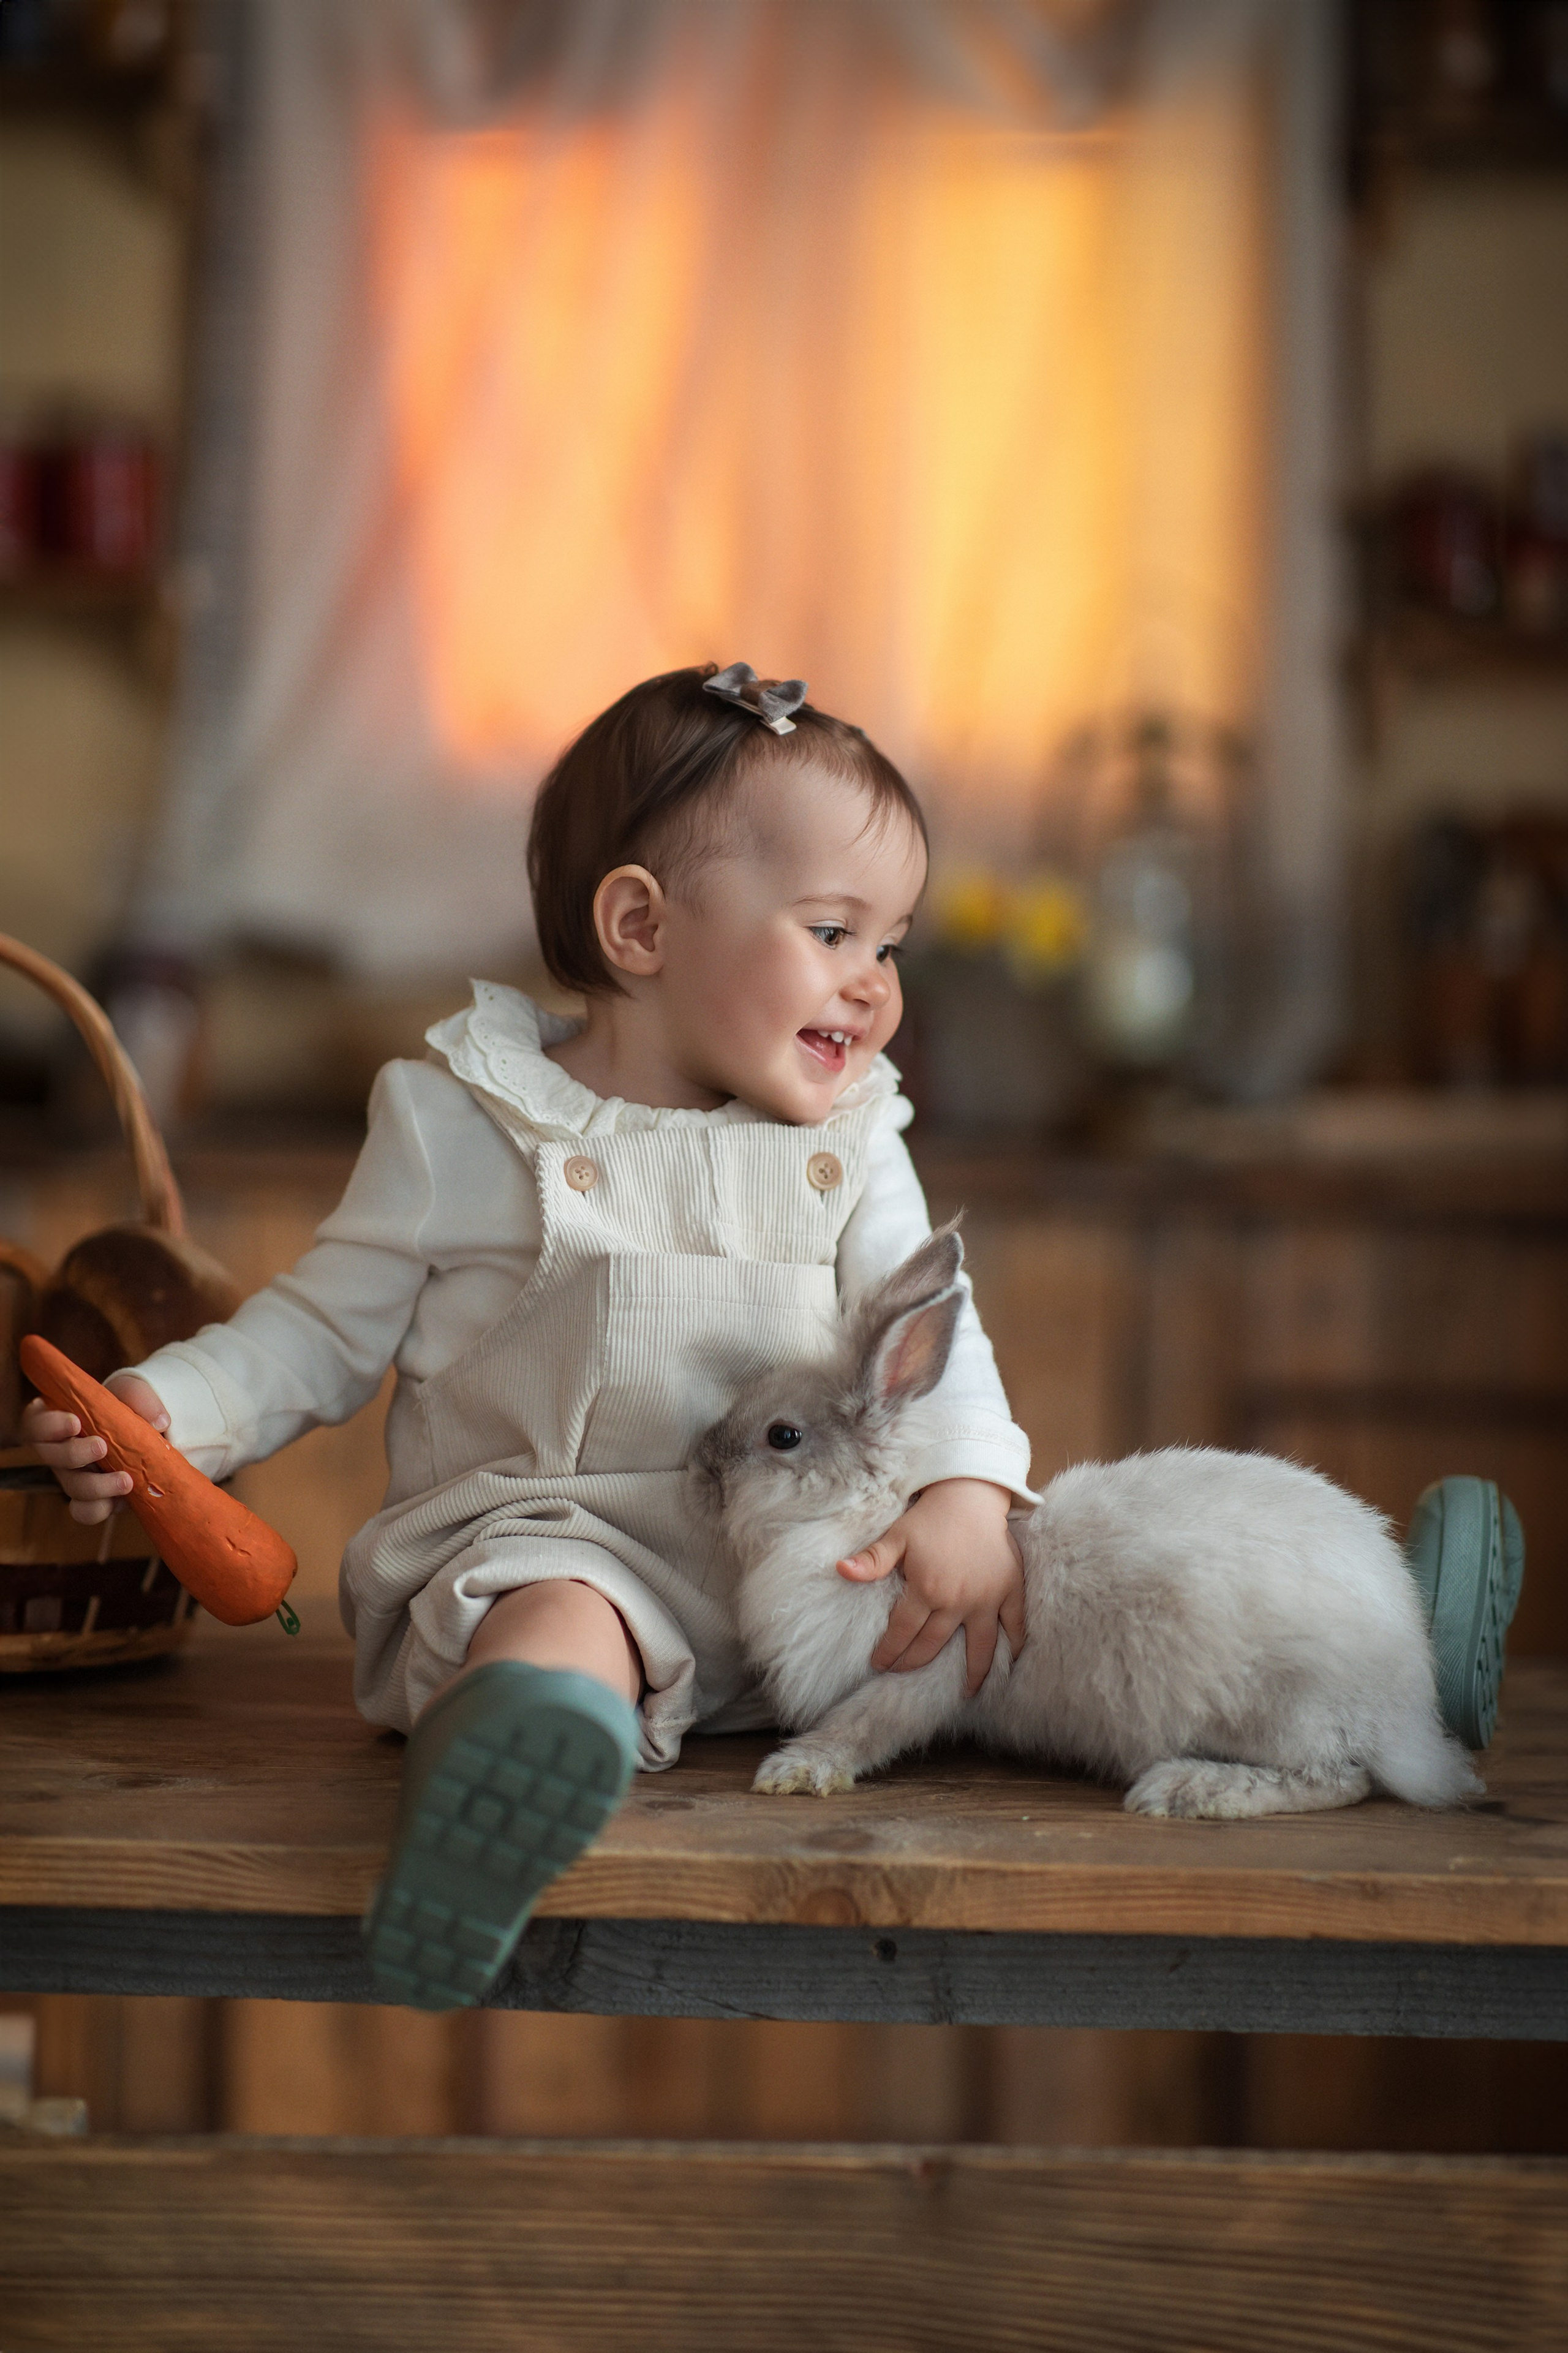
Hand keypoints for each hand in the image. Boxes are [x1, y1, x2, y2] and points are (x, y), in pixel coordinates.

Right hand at [20, 1374, 168, 1524]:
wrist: (148, 1433)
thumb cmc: (129, 1406)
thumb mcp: (134, 1393)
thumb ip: (142, 1399)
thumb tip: (158, 1422)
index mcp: (60, 1419)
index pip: (36, 1423)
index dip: (49, 1425)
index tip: (74, 1422)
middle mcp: (60, 1450)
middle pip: (50, 1457)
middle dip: (73, 1454)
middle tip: (101, 1446)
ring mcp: (74, 1476)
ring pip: (71, 1487)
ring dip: (96, 1486)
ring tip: (126, 1481)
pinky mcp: (91, 1498)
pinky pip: (84, 1511)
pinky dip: (100, 1509)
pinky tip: (121, 1502)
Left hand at [837, 1478, 1024, 1696]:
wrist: (971, 1495)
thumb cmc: (930, 1517)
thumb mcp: (897, 1536)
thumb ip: (872, 1560)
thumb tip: (840, 1570)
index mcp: (927, 1590)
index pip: (903, 1633)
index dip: (889, 1652)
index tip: (880, 1664)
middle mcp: (958, 1601)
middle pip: (934, 1645)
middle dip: (915, 1662)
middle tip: (904, 1672)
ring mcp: (987, 1599)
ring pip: (981, 1647)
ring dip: (973, 1674)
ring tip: (966, 1692)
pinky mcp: (1010, 1590)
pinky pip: (1015, 1625)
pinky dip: (1014, 1645)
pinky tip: (1008, 1662)